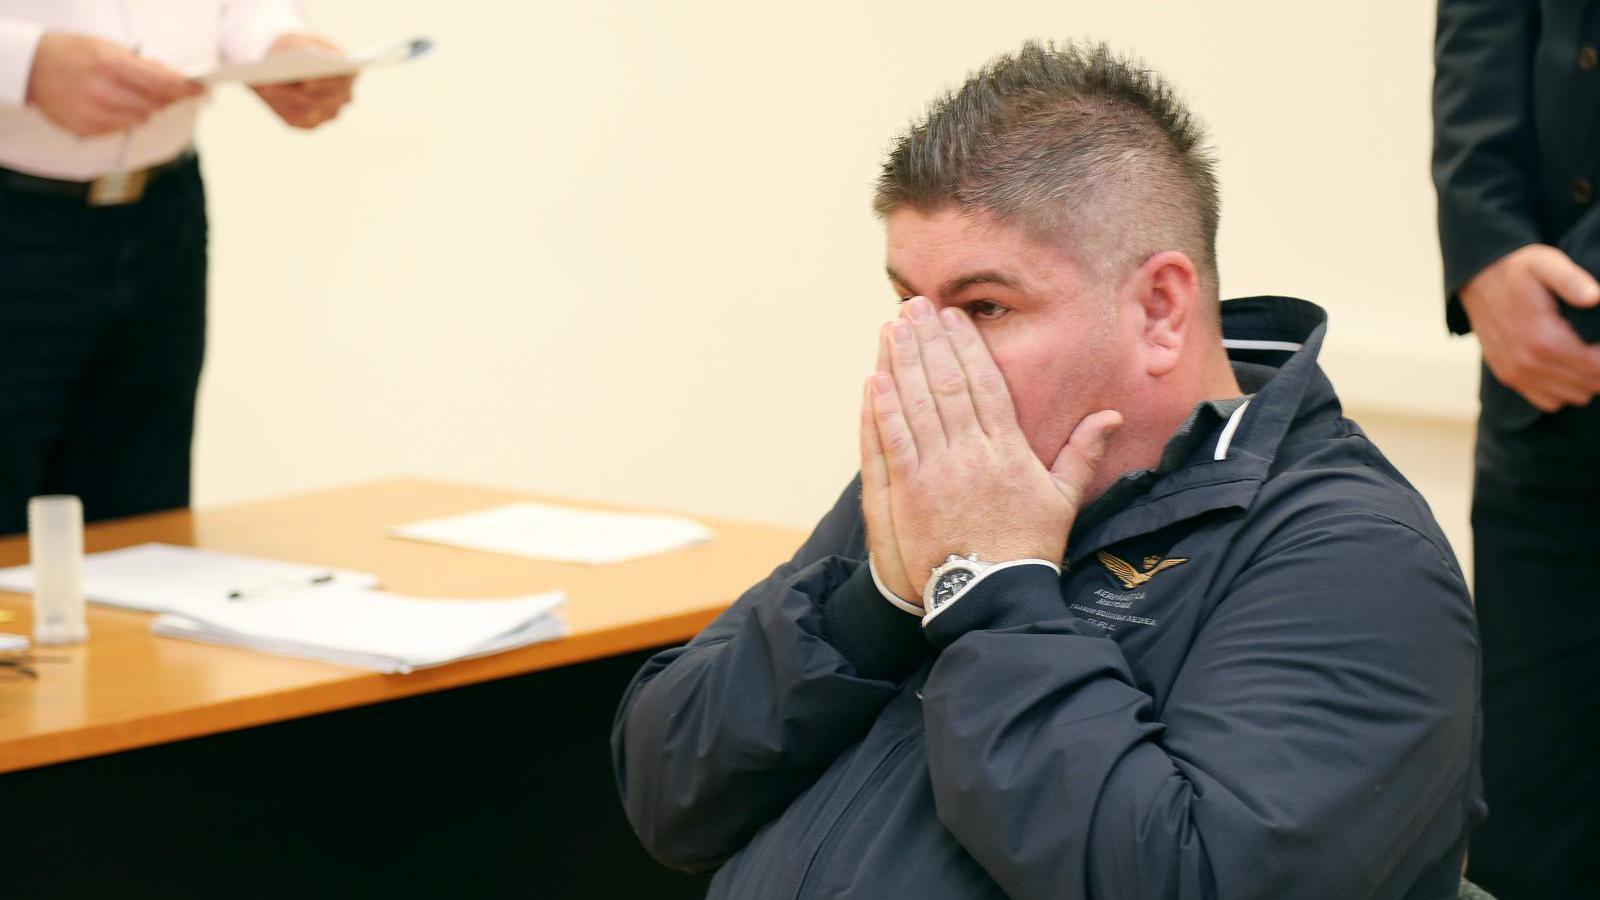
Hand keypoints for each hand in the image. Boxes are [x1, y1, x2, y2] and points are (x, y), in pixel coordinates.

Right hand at [26, 32, 202, 137]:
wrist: (31, 69)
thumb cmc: (73, 53)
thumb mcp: (106, 47)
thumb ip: (141, 66)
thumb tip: (177, 81)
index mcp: (110, 64)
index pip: (162, 82)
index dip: (185, 88)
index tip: (200, 91)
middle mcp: (103, 90)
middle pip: (155, 104)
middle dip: (163, 97)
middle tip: (160, 90)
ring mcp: (94, 112)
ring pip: (141, 118)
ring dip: (142, 108)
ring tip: (122, 93)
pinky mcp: (87, 129)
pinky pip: (121, 128)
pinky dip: (122, 117)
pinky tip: (107, 104)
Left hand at [253, 33, 354, 129]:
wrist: (290, 60)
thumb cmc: (297, 47)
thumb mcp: (298, 42)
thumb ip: (302, 53)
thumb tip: (296, 75)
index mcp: (350, 73)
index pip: (340, 81)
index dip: (324, 84)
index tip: (307, 83)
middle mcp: (345, 96)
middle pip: (321, 100)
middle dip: (296, 93)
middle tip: (275, 84)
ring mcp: (330, 112)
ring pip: (307, 110)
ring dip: (284, 97)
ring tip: (264, 86)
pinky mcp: (311, 123)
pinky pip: (296, 119)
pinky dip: (280, 105)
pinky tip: (265, 92)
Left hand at [864, 296, 1121, 597]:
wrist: (994, 596)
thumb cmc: (1029, 549)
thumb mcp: (1063, 499)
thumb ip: (1082, 452)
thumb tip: (1110, 414)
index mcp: (1008, 449)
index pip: (984, 384)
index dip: (966, 346)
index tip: (953, 316)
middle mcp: (972, 453)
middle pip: (947, 383)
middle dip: (929, 340)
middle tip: (915, 306)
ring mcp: (938, 471)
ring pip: (917, 404)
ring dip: (902, 362)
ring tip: (893, 328)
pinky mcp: (910, 492)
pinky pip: (894, 440)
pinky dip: (883, 408)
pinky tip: (875, 378)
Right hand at [1460, 244, 1599, 411]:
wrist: (1477, 280)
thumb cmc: (1519, 271)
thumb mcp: (1547, 264)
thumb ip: (1572, 280)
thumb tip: (1595, 297)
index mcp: (1544, 339)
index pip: (1598, 367)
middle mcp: (1528, 363)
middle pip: (1589, 384)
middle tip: (1599, 346)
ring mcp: (1516, 373)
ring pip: (1572, 396)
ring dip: (1586, 381)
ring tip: (1589, 356)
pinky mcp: (1509, 377)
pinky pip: (1548, 401)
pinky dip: (1563, 391)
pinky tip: (1568, 368)